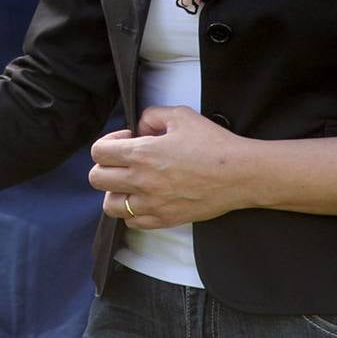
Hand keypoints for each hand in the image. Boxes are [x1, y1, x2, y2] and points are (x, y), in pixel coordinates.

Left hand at [88, 106, 252, 228]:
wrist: (239, 174)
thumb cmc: (212, 143)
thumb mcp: (180, 115)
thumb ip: (151, 116)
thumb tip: (140, 127)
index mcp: (142, 153)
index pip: (99, 152)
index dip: (108, 142)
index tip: (127, 139)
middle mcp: (141, 181)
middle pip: (97, 178)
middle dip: (105, 165)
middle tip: (125, 160)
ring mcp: (152, 204)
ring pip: (110, 205)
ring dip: (115, 191)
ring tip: (131, 182)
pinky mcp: (164, 219)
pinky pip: (132, 222)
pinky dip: (132, 211)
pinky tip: (145, 198)